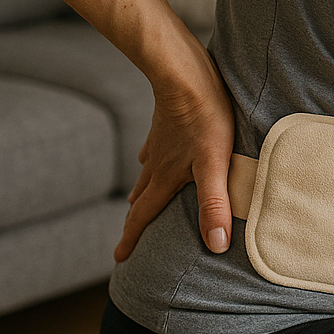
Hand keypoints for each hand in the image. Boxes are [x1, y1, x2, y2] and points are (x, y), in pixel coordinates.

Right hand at [114, 47, 235, 261]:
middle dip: (134, 219)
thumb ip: (214, 204)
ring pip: (146, 174)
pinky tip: (151, 156)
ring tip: (134, 202)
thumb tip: (214, 245)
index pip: (143, 216)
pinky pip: (154, 148)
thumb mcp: (214, 165)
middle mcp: (157, 163)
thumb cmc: (205, 118)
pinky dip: (150, 160)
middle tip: (126, 236)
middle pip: (141, 198)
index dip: (132, 239)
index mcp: (165, 178)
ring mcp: (159, 142)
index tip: (119, 259)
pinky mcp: (166, 123)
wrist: (185, 74)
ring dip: (141, 192)